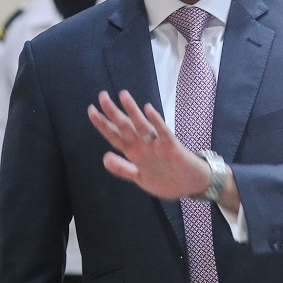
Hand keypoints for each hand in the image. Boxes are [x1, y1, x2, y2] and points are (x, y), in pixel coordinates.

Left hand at [87, 90, 209, 199]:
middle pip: (125, 127)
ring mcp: (157, 145)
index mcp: (135, 153)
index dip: (102, 125)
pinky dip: (156, 122)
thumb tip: (104, 158)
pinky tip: (149, 110)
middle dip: (113, 113)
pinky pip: (163, 133)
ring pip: (142, 126)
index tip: (91, 110)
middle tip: (102, 96)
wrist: (192, 186)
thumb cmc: (167, 179)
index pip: (115, 136)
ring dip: (133, 111)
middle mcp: (144, 145)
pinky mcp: (171, 147)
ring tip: (123, 96)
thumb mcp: (140, 178)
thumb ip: (123, 169)